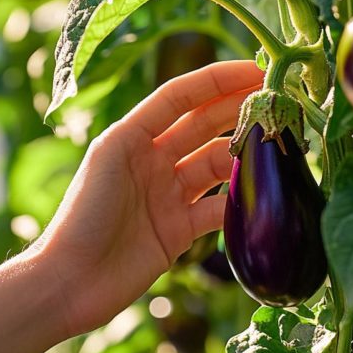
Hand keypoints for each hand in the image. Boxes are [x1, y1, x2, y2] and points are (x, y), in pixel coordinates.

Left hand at [37, 61, 262, 334]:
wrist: (70, 283)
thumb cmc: (82, 214)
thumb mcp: (109, 156)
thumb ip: (146, 129)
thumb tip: (195, 106)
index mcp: (134, 135)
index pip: (182, 97)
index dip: (218, 80)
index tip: (256, 70)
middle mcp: (154, 160)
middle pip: (205, 126)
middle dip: (241, 110)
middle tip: (282, 101)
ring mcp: (169, 195)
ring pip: (217, 165)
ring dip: (246, 155)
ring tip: (282, 146)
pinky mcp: (179, 230)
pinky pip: (218, 209)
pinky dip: (241, 203)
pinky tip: (265, 196)